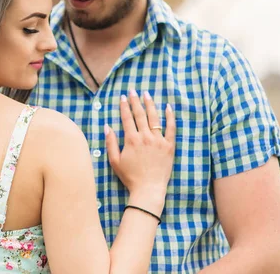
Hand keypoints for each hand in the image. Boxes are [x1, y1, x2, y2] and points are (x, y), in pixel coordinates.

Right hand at [105, 90, 175, 213]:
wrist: (148, 189)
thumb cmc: (130, 176)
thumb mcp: (115, 161)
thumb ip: (111, 143)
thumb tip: (107, 127)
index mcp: (131, 140)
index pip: (127, 118)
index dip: (124, 106)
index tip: (123, 97)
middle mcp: (145, 137)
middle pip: (140, 114)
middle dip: (135, 101)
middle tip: (133, 91)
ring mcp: (158, 141)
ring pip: (154, 118)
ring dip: (150, 104)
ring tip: (147, 94)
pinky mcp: (169, 146)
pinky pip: (171, 128)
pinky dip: (170, 117)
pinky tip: (168, 107)